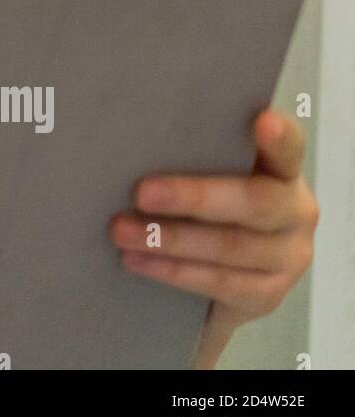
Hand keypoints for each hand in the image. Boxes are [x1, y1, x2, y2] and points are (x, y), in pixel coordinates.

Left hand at [108, 109, 317, 367]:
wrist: (220, 272)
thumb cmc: (204, 205)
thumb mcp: (206, 175)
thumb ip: (191, 156)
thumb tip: (129, 139)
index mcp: (282, 171)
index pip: (289, 149)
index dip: (279, 138)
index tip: (262, 121)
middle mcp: (295, 212)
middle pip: (255, 202)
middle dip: (194, 197)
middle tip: (141, 193)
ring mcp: (288, 257)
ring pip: (232, 247)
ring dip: (171, 240)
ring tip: (122, 231)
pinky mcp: (268, 295)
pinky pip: (221, 283)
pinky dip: (174, 272)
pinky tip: (137, 261)